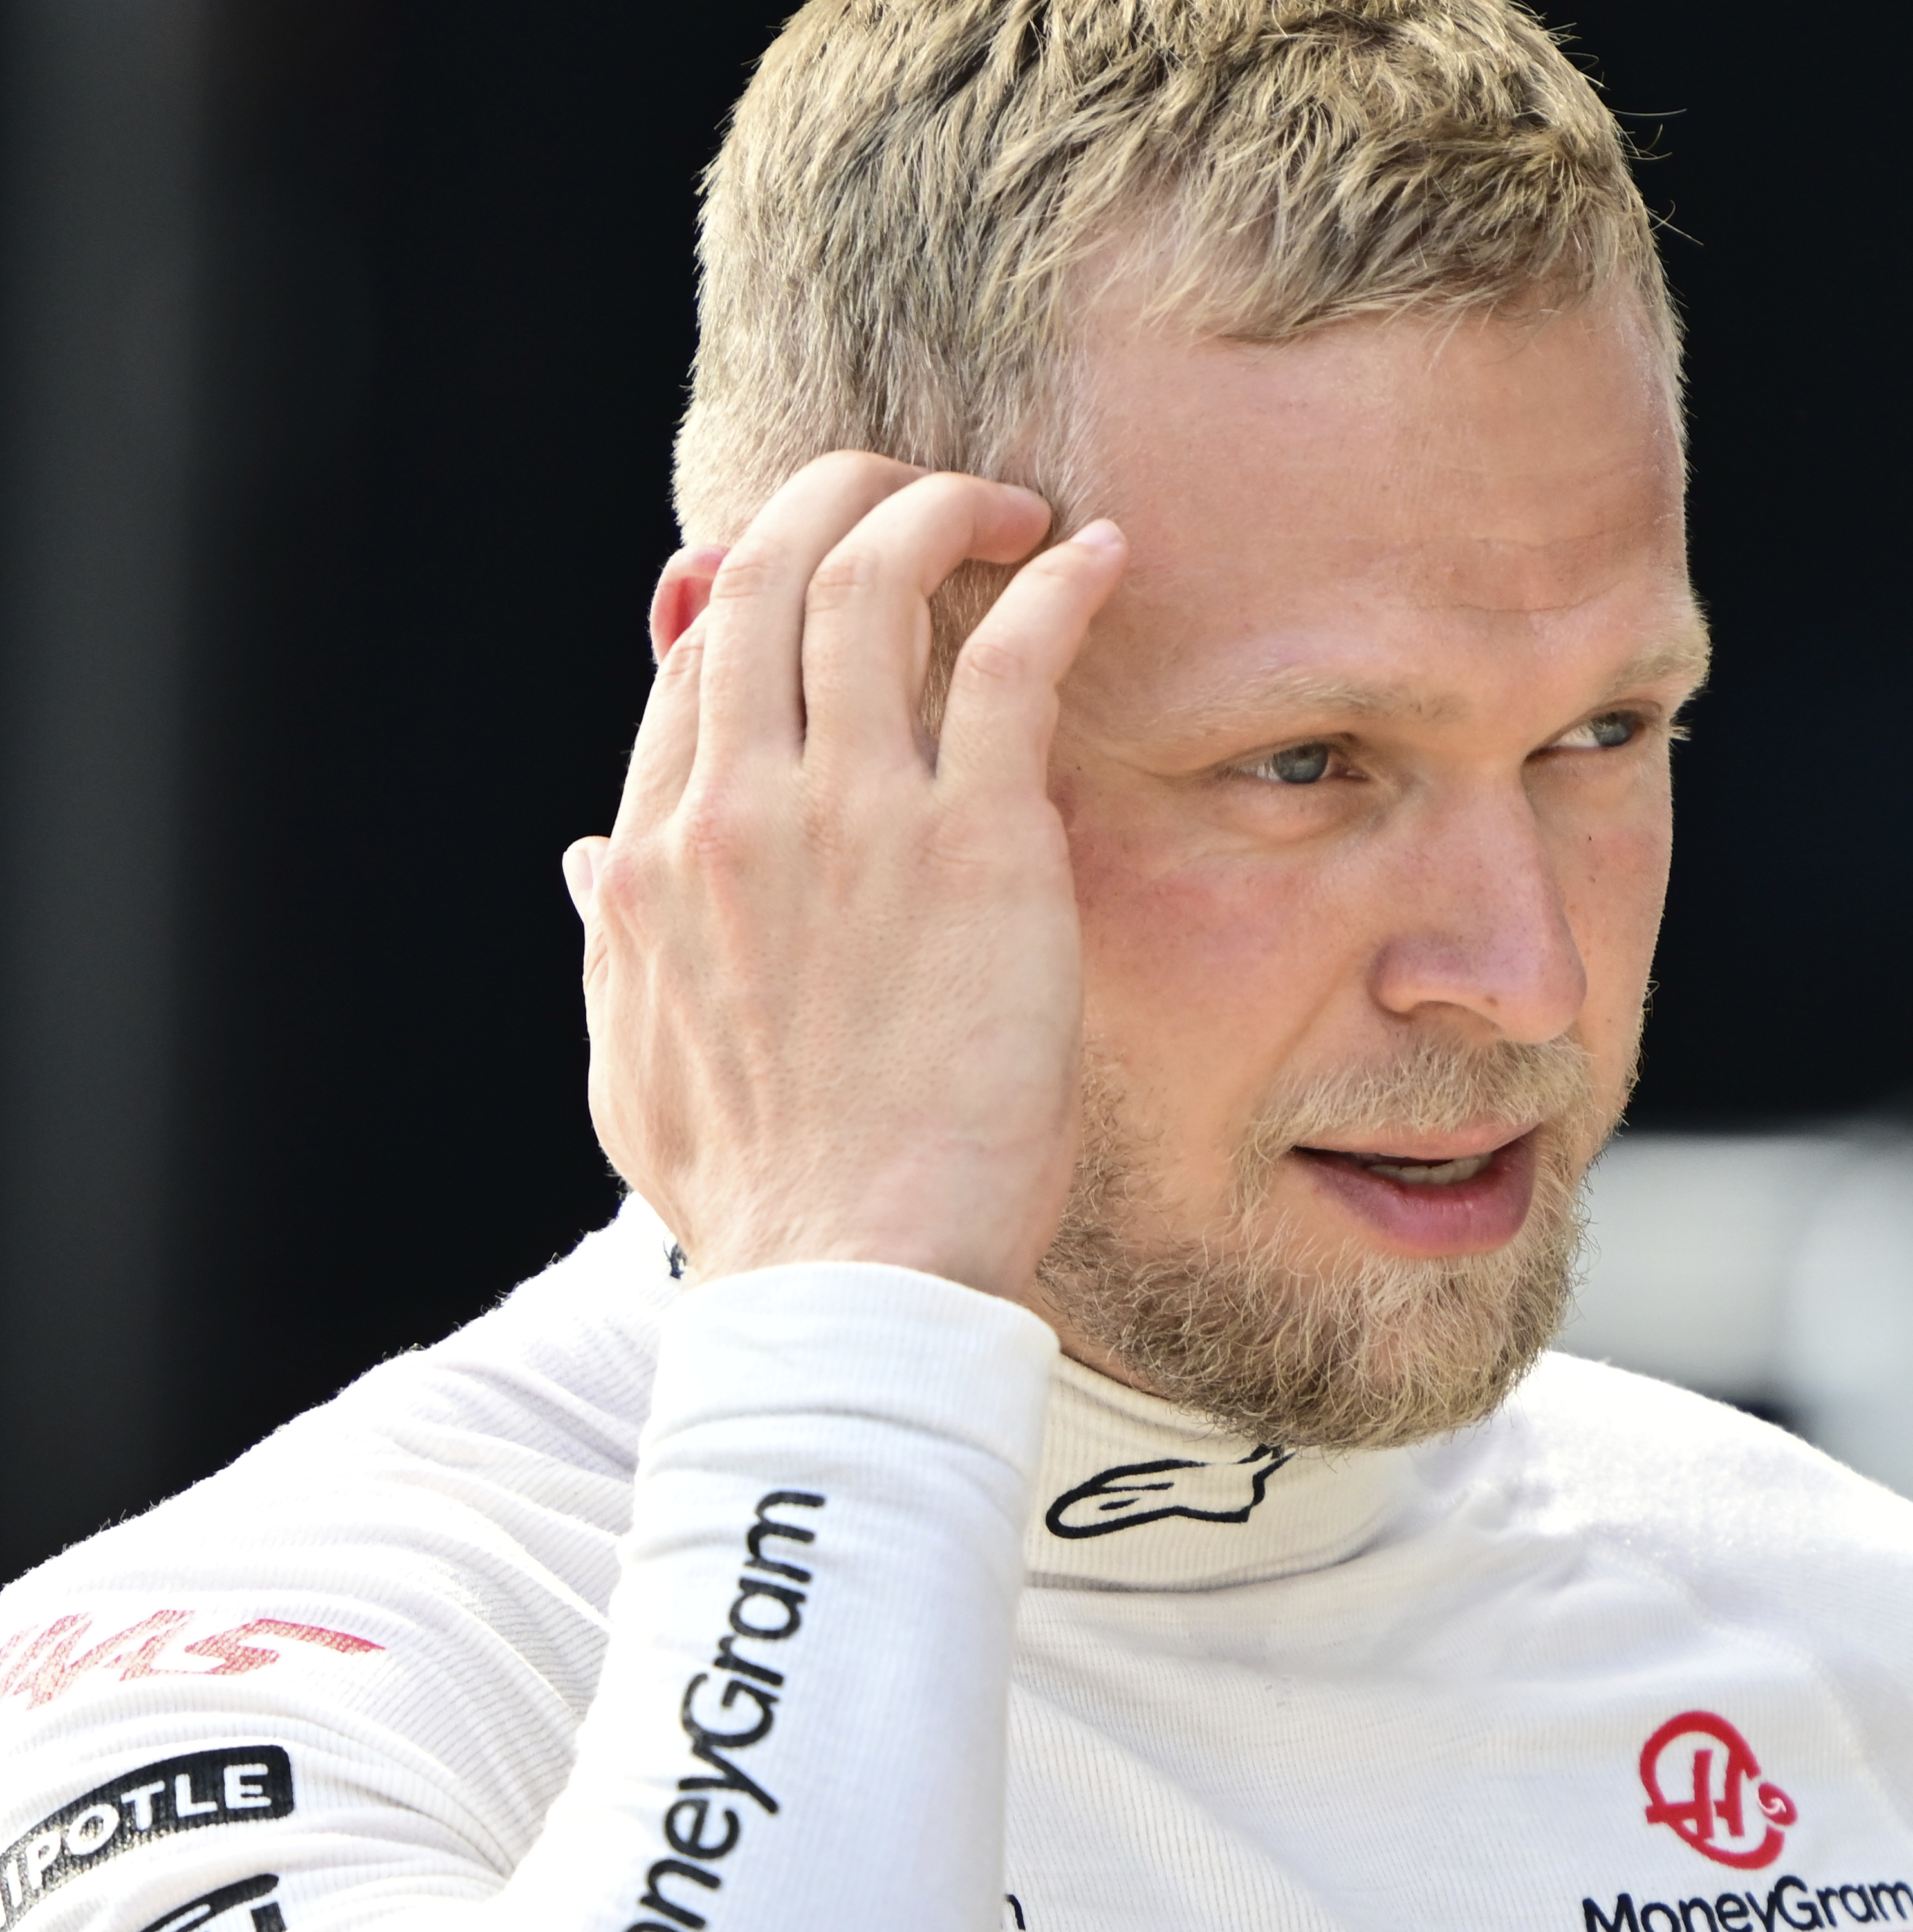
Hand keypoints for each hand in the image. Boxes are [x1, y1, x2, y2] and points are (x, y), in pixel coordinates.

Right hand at [562, 452, 1127, 1293]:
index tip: (826, 570)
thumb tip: (585, 861)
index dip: (759, 582)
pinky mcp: (976, 844)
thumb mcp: (632, 1065)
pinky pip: (1013, 661)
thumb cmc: (763, 1193)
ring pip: (872, 582)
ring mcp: (854, 817)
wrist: (850, 1276)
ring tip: (1008, 507)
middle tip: (913, 491)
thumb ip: (611, 944)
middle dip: (837, 495)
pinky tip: (1098, 555)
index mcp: (655, 855)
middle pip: (763, 575)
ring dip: (940, 510)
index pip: (695, 657)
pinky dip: (1059, 587)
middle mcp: (738, 809)